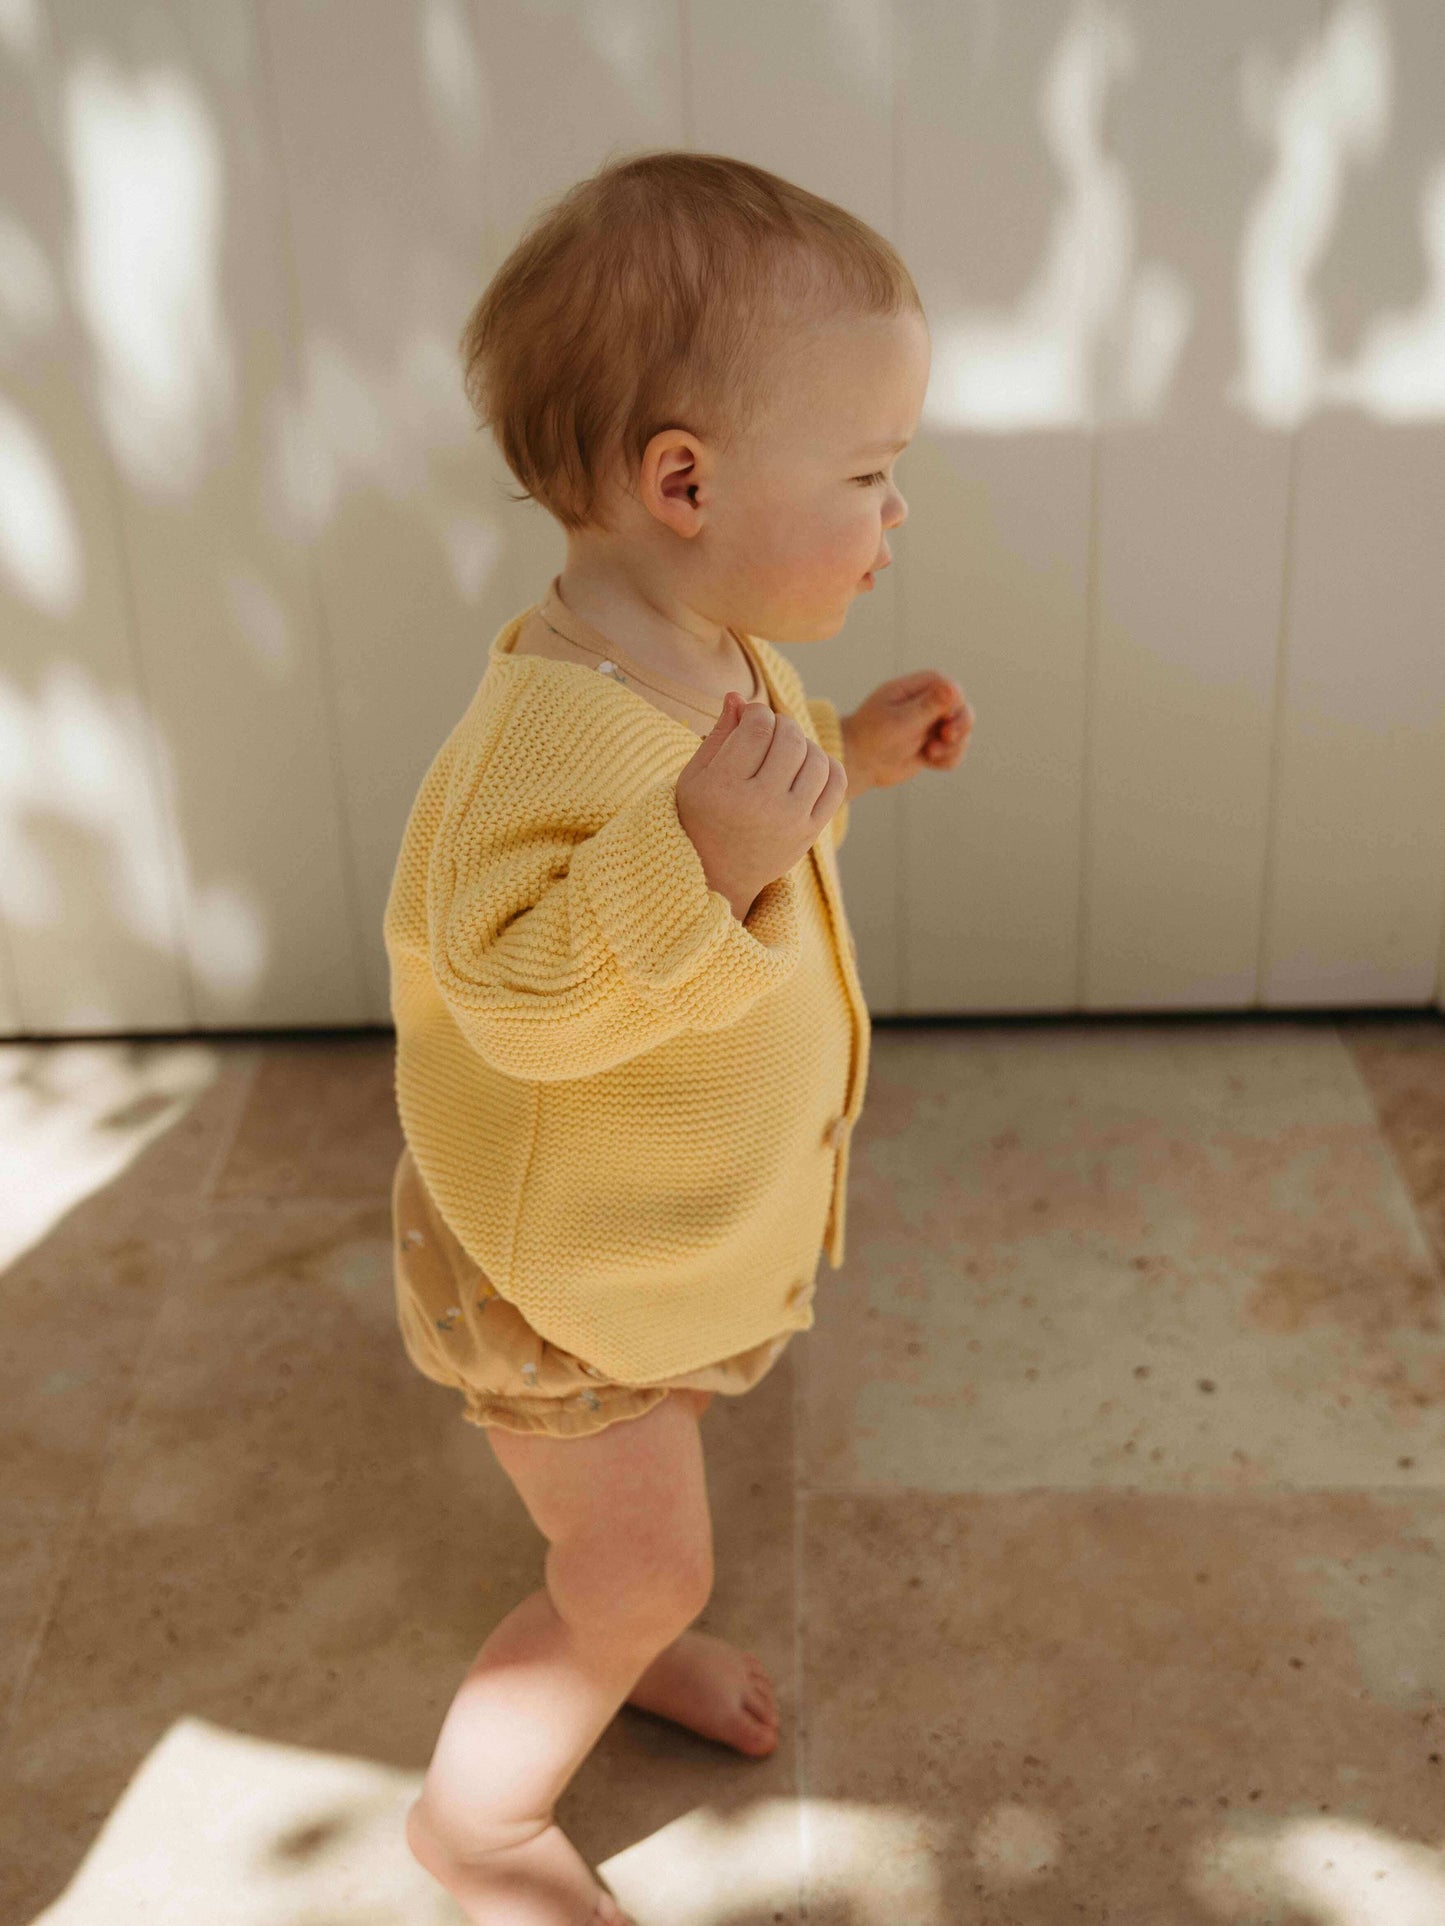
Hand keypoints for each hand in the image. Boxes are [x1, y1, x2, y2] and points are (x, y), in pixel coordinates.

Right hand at [676, 691, 847, 918]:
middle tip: (769, 731)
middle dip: (781, 724)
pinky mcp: (810, 832)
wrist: (718, 875)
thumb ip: (719, 733)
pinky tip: (805, 767)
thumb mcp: (696, 775)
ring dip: (803, 743)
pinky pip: (836, 783)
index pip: (758, 726)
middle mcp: (761, 805)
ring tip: (785, 750)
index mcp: (725, 787)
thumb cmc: (702, 816)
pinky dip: (826, 766)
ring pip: (816, 757)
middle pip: (790, 738)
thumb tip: (738, 696)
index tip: (750, 718)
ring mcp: (790, 821)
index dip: (757, 712)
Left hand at [841, 671, 974, 792]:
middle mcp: (928, 704)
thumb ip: (928, 706)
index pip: (951, 688)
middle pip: (963, 709)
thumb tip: (953, 687)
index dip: (954, 704)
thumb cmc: (873, 737)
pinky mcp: (933, 746)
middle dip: (961, 725)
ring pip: (962, 733)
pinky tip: (929, 762)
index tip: (943, 721)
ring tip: (930, 753)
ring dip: (953, 747)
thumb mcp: (901, 720)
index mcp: (917, 688)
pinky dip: (947, 760)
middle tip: (945, 737)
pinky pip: (955, 753)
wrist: (858, 763)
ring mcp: (932, 726)